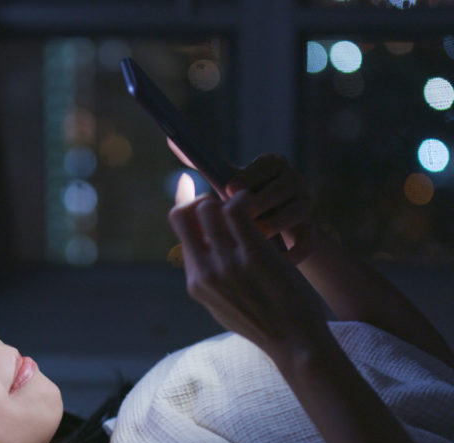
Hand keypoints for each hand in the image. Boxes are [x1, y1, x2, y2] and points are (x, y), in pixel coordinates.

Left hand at [168, 141, 315, 264]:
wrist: (271, 238)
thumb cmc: (241, 205)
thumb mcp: (225, 186)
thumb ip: (204, 167)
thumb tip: (172, 140)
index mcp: (271, 164)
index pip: (263, 164)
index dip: (245, 178)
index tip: (227, 190)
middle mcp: (292, 179)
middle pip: (280, 188)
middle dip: (255, 205)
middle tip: (237, 220)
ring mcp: (305, 203)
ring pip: (293, 213)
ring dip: (270, 227)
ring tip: (251, 239)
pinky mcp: (312, 230)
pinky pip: (306, 241)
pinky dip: (292, 252)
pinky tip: (274, 259)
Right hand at [168, 191, 331, 356]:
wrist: (295, 342)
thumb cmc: (266, 321)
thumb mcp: (225, 305)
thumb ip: (210, 276)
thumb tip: (201, 247)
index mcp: (196, 282)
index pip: (177, 228)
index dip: (182, 201)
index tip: (190, 185)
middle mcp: (205, 272)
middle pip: (186, 213)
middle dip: (205, 200)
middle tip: (228, 205)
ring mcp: (227, 264)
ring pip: (210, 208)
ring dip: (227, 200)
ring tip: (247, 207)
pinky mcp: (253, 256)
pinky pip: (237, 210)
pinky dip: (244, 200)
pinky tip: (257, 206)